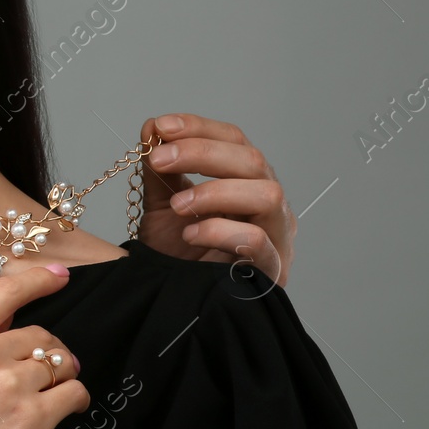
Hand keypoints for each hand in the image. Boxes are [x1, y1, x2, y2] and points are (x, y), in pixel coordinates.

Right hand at [0, 266, 89, 428]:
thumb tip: (11, 322)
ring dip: (62, 377)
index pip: (5, 291)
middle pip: (40, 334)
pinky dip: (75, 400)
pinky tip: (65, 410)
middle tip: (42, 375)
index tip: (60, 276)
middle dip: (48, 353)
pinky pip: (74, 393)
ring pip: (61, 363)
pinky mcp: (32, 418)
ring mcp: (8, 384)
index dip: (39, 280)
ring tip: (48, 396)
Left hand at [136, 113, 294, 285]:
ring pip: (267, 194)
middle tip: (159, 159)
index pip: (235, 140)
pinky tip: (190, 234)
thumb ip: (161, 170)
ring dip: (216, 191)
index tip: (161, 126)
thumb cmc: (181, 254)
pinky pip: (257, 241)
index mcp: (246, 182)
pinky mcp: (271, 270)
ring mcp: (276, 236)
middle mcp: (268, 204)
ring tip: (177, 204)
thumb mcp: (163, 205)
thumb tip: (152, 126)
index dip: (200, 128)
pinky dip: (220, 231)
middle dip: (202, 152)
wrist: (179, 303)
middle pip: (253, 160)